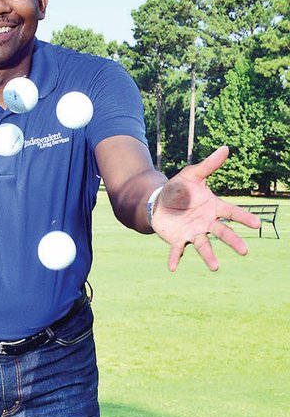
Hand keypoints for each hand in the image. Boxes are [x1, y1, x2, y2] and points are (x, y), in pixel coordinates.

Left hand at [152, 147, 261, 271]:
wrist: (159, 201)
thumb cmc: (179, 188)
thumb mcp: (192, 174)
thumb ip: (208, 165)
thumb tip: (225, 148)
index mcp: (213, 207)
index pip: (232, 213)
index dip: (244, 218)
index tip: (257, 224)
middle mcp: (206, 223)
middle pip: (222, 232)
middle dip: (233, 241)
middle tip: (245, 251)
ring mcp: (193, 232)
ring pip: (204, 245)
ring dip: (209, 256)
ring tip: (215, 267)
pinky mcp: (178, 240)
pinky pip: (177, 251)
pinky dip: (175, 259)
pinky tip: (172, 268)